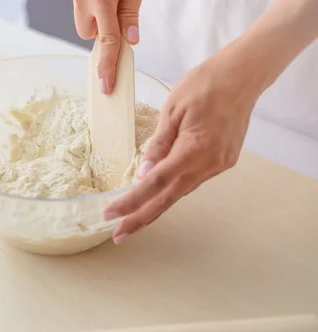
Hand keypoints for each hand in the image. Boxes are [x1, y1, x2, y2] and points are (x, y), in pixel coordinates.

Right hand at [73, 0, 141, 93]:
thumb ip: (130, 13)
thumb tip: (130, 40)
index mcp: (101, 2)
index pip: (107, 42)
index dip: (107, 67)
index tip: (106, 87)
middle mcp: (83, 2)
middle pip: (88, 34)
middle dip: (102, 31)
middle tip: (116, 13)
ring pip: (84, 22)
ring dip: (96, 19)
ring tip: (111, 1)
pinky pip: (83, 10)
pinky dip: (92, 8)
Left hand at [103, 49, 262, 243]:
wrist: (243, 75)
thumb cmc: (205, 84)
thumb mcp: (172, 111)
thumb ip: (158, 146)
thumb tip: (143, 175)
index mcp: (193, 151)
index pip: (154, 184)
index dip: (131, 202)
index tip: (110, 215)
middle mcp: (208, 164)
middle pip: (168, 199)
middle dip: (141, 218)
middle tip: (119, 235)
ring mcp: (219, 165)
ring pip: (181, 191)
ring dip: (157, 203)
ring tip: (132, 215)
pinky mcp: (224, 161)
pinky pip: (193, 179)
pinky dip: (173, 186)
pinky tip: (159, 189)